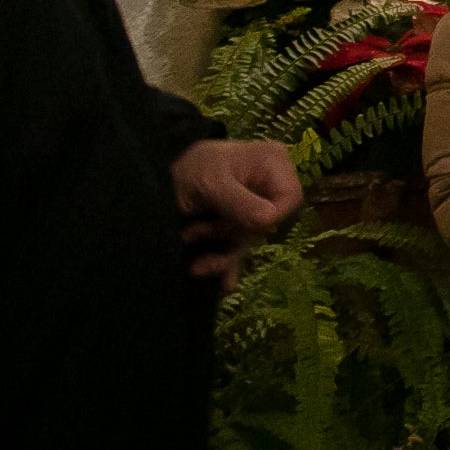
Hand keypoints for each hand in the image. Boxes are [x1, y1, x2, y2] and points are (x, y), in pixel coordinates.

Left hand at [171, 138, 301, 291]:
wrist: (159, 172)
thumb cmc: (191, 167)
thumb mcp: (212, 182)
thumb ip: (239, 202)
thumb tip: (269, 221)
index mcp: (273, 164)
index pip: (290, 198)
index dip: (268, 219)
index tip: (240, 227)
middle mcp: (269, 183)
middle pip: (267, 223)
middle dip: (231, 236)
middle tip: (196, 233)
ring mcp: (254, 204)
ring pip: (250, 239)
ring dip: (222, 250)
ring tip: (189, 243)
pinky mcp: (238, 222)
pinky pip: (239, 246)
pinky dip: (227, 263)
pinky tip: (224, 285)